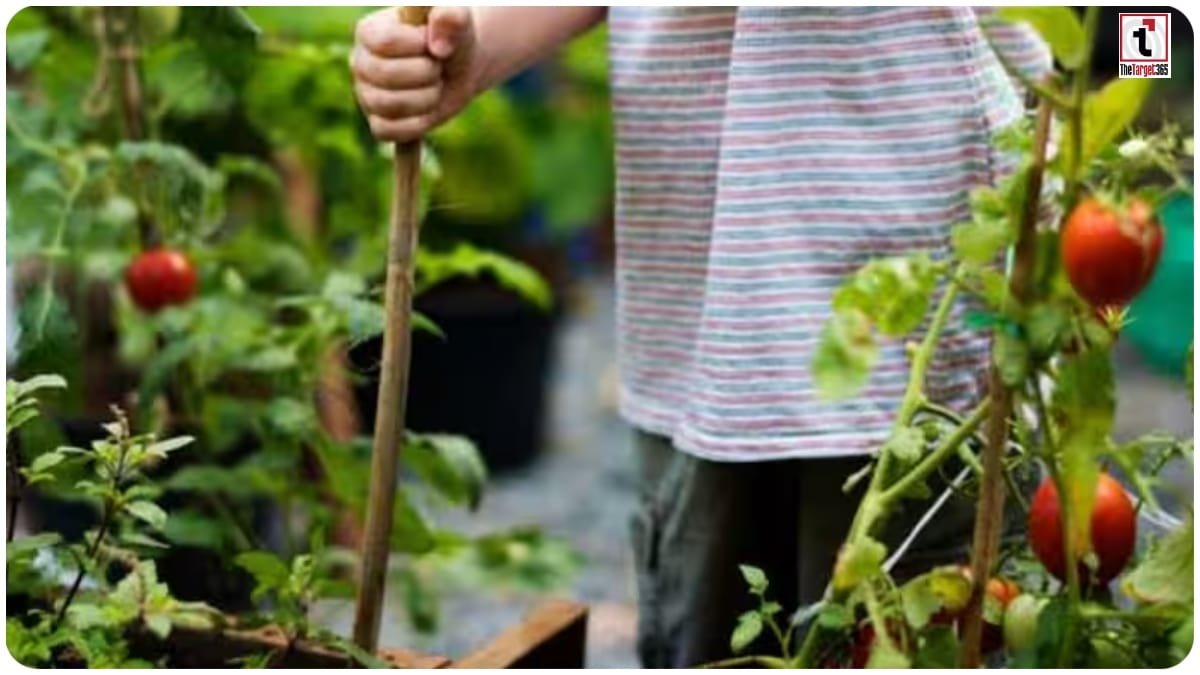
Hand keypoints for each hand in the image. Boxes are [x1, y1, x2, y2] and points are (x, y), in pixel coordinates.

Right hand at [351, 7, 478, 141]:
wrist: (460, 68)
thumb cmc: (452, 39)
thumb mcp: (458, 21)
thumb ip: (451, 18)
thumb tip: (438, 45)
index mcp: (369, 31)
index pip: (386, 42)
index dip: (419, 46)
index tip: (434, 44)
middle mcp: (360, 62)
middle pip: (386, 75)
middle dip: (426, 74)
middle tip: (438, 68)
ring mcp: (366, 95)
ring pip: (388, 106)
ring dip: (426, 99)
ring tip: (436, 87)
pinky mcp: (378, 122)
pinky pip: (387, 131)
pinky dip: (416, 125)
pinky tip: (428, 111)